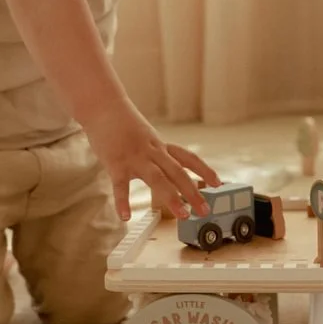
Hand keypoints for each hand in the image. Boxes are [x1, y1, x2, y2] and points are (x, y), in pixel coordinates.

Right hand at [84, 99, 220, 221]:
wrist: (103, 106)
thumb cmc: (123, 124)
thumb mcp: (146, 137)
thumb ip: (155, 154)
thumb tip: (165, 171)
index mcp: (160, 146)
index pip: (189, 158)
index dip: (205, 170)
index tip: (219, 183)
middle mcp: (152, 151)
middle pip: (178, 172)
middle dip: (193, 192)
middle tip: (205, 210)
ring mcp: (135, 157)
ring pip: (157, 179)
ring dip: (172, 198)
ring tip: (183, 216)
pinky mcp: (116, 163)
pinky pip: (120, 185)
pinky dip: (123, 202)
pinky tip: (125, 217)